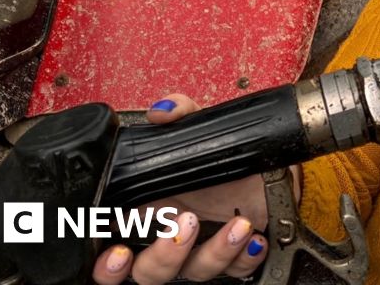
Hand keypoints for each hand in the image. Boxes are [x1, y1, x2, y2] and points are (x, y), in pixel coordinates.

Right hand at [92, 94, 269, 283]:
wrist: (272, 166)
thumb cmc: (226, 156)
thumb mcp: (203, 128)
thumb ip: (181, 113)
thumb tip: (161, 111)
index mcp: (150, 210)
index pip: (113, 251)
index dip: (108, 263)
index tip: (118, 253)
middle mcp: (171, 238)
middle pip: (147, 272)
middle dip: (161, 258)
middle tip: (183, 225)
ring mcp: (202, 250)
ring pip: (193, 272)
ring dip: (215, 252)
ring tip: (237, 225)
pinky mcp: (234, 257)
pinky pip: (235, 272)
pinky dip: (244, 257)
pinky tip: (253, 240)